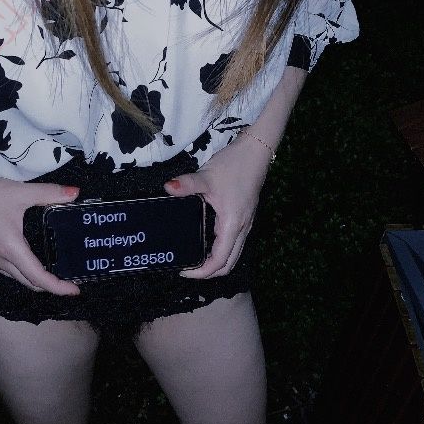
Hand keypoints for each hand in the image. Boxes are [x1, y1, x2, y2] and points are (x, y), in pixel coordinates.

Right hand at [0, 171, 81, 295]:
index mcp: (10, 249)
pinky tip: (30, 259)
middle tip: (69, 280)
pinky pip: (6, 270)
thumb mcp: (19, 192)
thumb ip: (49, 193)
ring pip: (17, 277)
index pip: (38, 278)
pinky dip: (22, 270)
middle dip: (50, 286)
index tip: (76, 290)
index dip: (58, 287)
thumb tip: (75, 194)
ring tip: (54, 271)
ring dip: (35, 279)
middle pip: (28, 282)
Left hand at [163, 132, 272, 277]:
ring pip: (233, 255)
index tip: (184, 270)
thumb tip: (168, 188)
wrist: (256, 151)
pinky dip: (222, 251)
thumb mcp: (207, 176)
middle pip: (228, 264)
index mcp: (232, 225)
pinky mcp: (245, 218)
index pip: (219, 261)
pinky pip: (234, 244)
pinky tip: (206, 242)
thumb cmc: (234, 165)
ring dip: (216, 263)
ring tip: (195, 260)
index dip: (202, 272)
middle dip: (209, 273)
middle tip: (188, 269)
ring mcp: (245, 224)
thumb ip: (187, 185)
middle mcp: (241, 229)